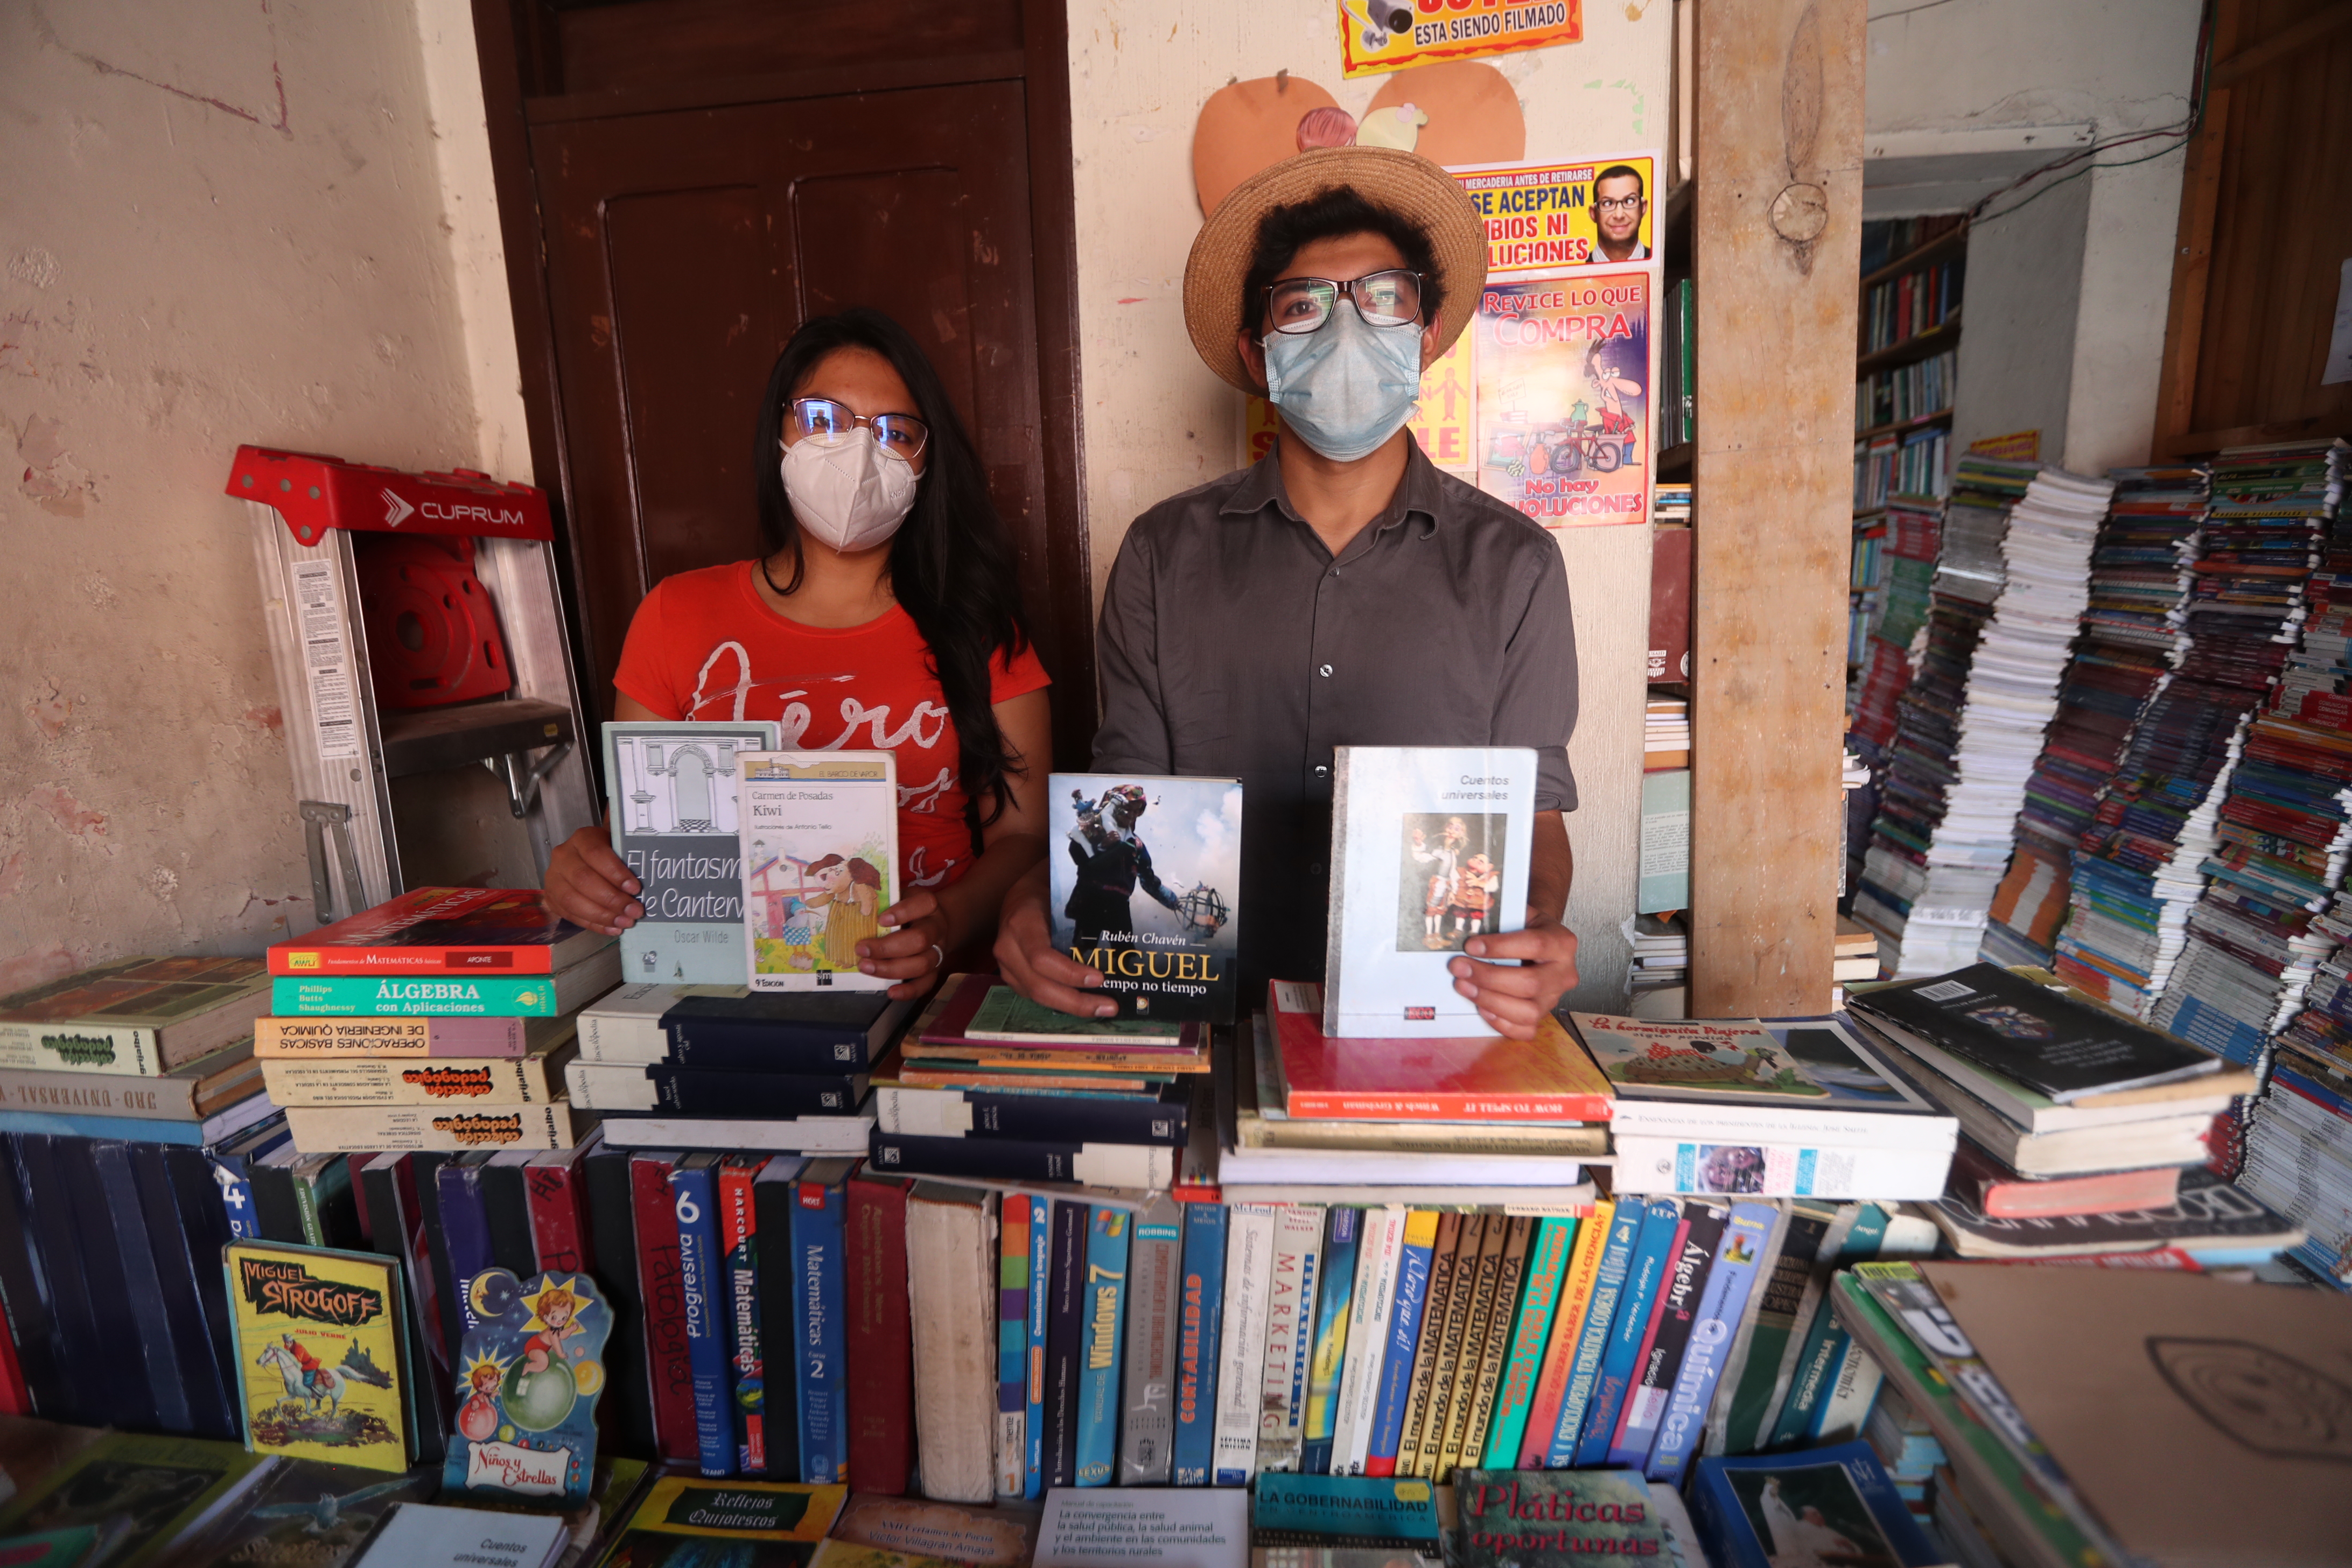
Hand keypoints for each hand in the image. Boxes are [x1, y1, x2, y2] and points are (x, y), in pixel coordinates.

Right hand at [544, 823, 640, 935]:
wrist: (585, 859)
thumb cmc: (609, 853)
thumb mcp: (618, 847)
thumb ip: (628, 858)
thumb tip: (646, 880)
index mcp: (582, 838)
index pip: (596, 854)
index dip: (616, 873)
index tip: (635, 888)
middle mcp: (563, 856)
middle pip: (584, 879)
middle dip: (612, 899)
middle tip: (634, 911)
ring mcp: (554, 878)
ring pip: (573, 900)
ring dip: (602, 915)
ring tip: (625, 922)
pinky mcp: (551, 897)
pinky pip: (570, 914)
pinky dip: (593, 924)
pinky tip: (612, 928)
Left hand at [856, 889, 955, 1000]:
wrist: (935, 924)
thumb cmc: (910, 910)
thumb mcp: (901, 897)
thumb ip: (886, 902)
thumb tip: (857, 910)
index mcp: (929, 907)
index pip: (924, 904)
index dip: (903, 912)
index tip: (880, 919)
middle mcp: (936, 929)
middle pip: (920, 939)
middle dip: (888, 947)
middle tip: (861, 949)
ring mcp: (938, 952)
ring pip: (922, 964)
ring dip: (891, 969)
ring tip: (866, 967)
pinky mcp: (935, 971)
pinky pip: (926, 984)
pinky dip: (909, 991)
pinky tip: (890, 992)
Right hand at [992, 863, 1115, 1018]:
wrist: (1019, 898)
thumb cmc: (1047, 894)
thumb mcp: (1062, 897)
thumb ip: (1081, 919)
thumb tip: (1120, 943)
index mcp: (1021, 922)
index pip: (1042, 957)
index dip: (1070, 973)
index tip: (1100, 979)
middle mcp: (1007, 947)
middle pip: (1039, 985)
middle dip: (1076, 1001)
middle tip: (1109, 1006)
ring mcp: (1006, 966)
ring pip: (1036, 996)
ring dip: (1071, 1006)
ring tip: (1102, 1009)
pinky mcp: (1011, 977)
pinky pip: (1035, 996)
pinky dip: (1061, 1002)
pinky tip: (1084, 1003)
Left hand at [1448, 913, 1579, 1039]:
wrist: (1539, 942)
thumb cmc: (1525, 928)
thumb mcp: (1518, 913)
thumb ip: (1499, 919)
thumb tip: (1466, 928)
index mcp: (1562, 943)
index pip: (1534, 945)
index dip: (1500, 947)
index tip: (1471, 946)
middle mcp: (1564, 973)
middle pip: (1529, 983)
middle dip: (1488, 977)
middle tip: (1459, 968)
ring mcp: (1554, 998)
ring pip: (1527, 1011)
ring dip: (1490, 1001)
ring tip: (1464, 986)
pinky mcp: (1543, 1016)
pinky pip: (1524, 1030)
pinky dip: (1500, 1022)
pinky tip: (1481, 1007)